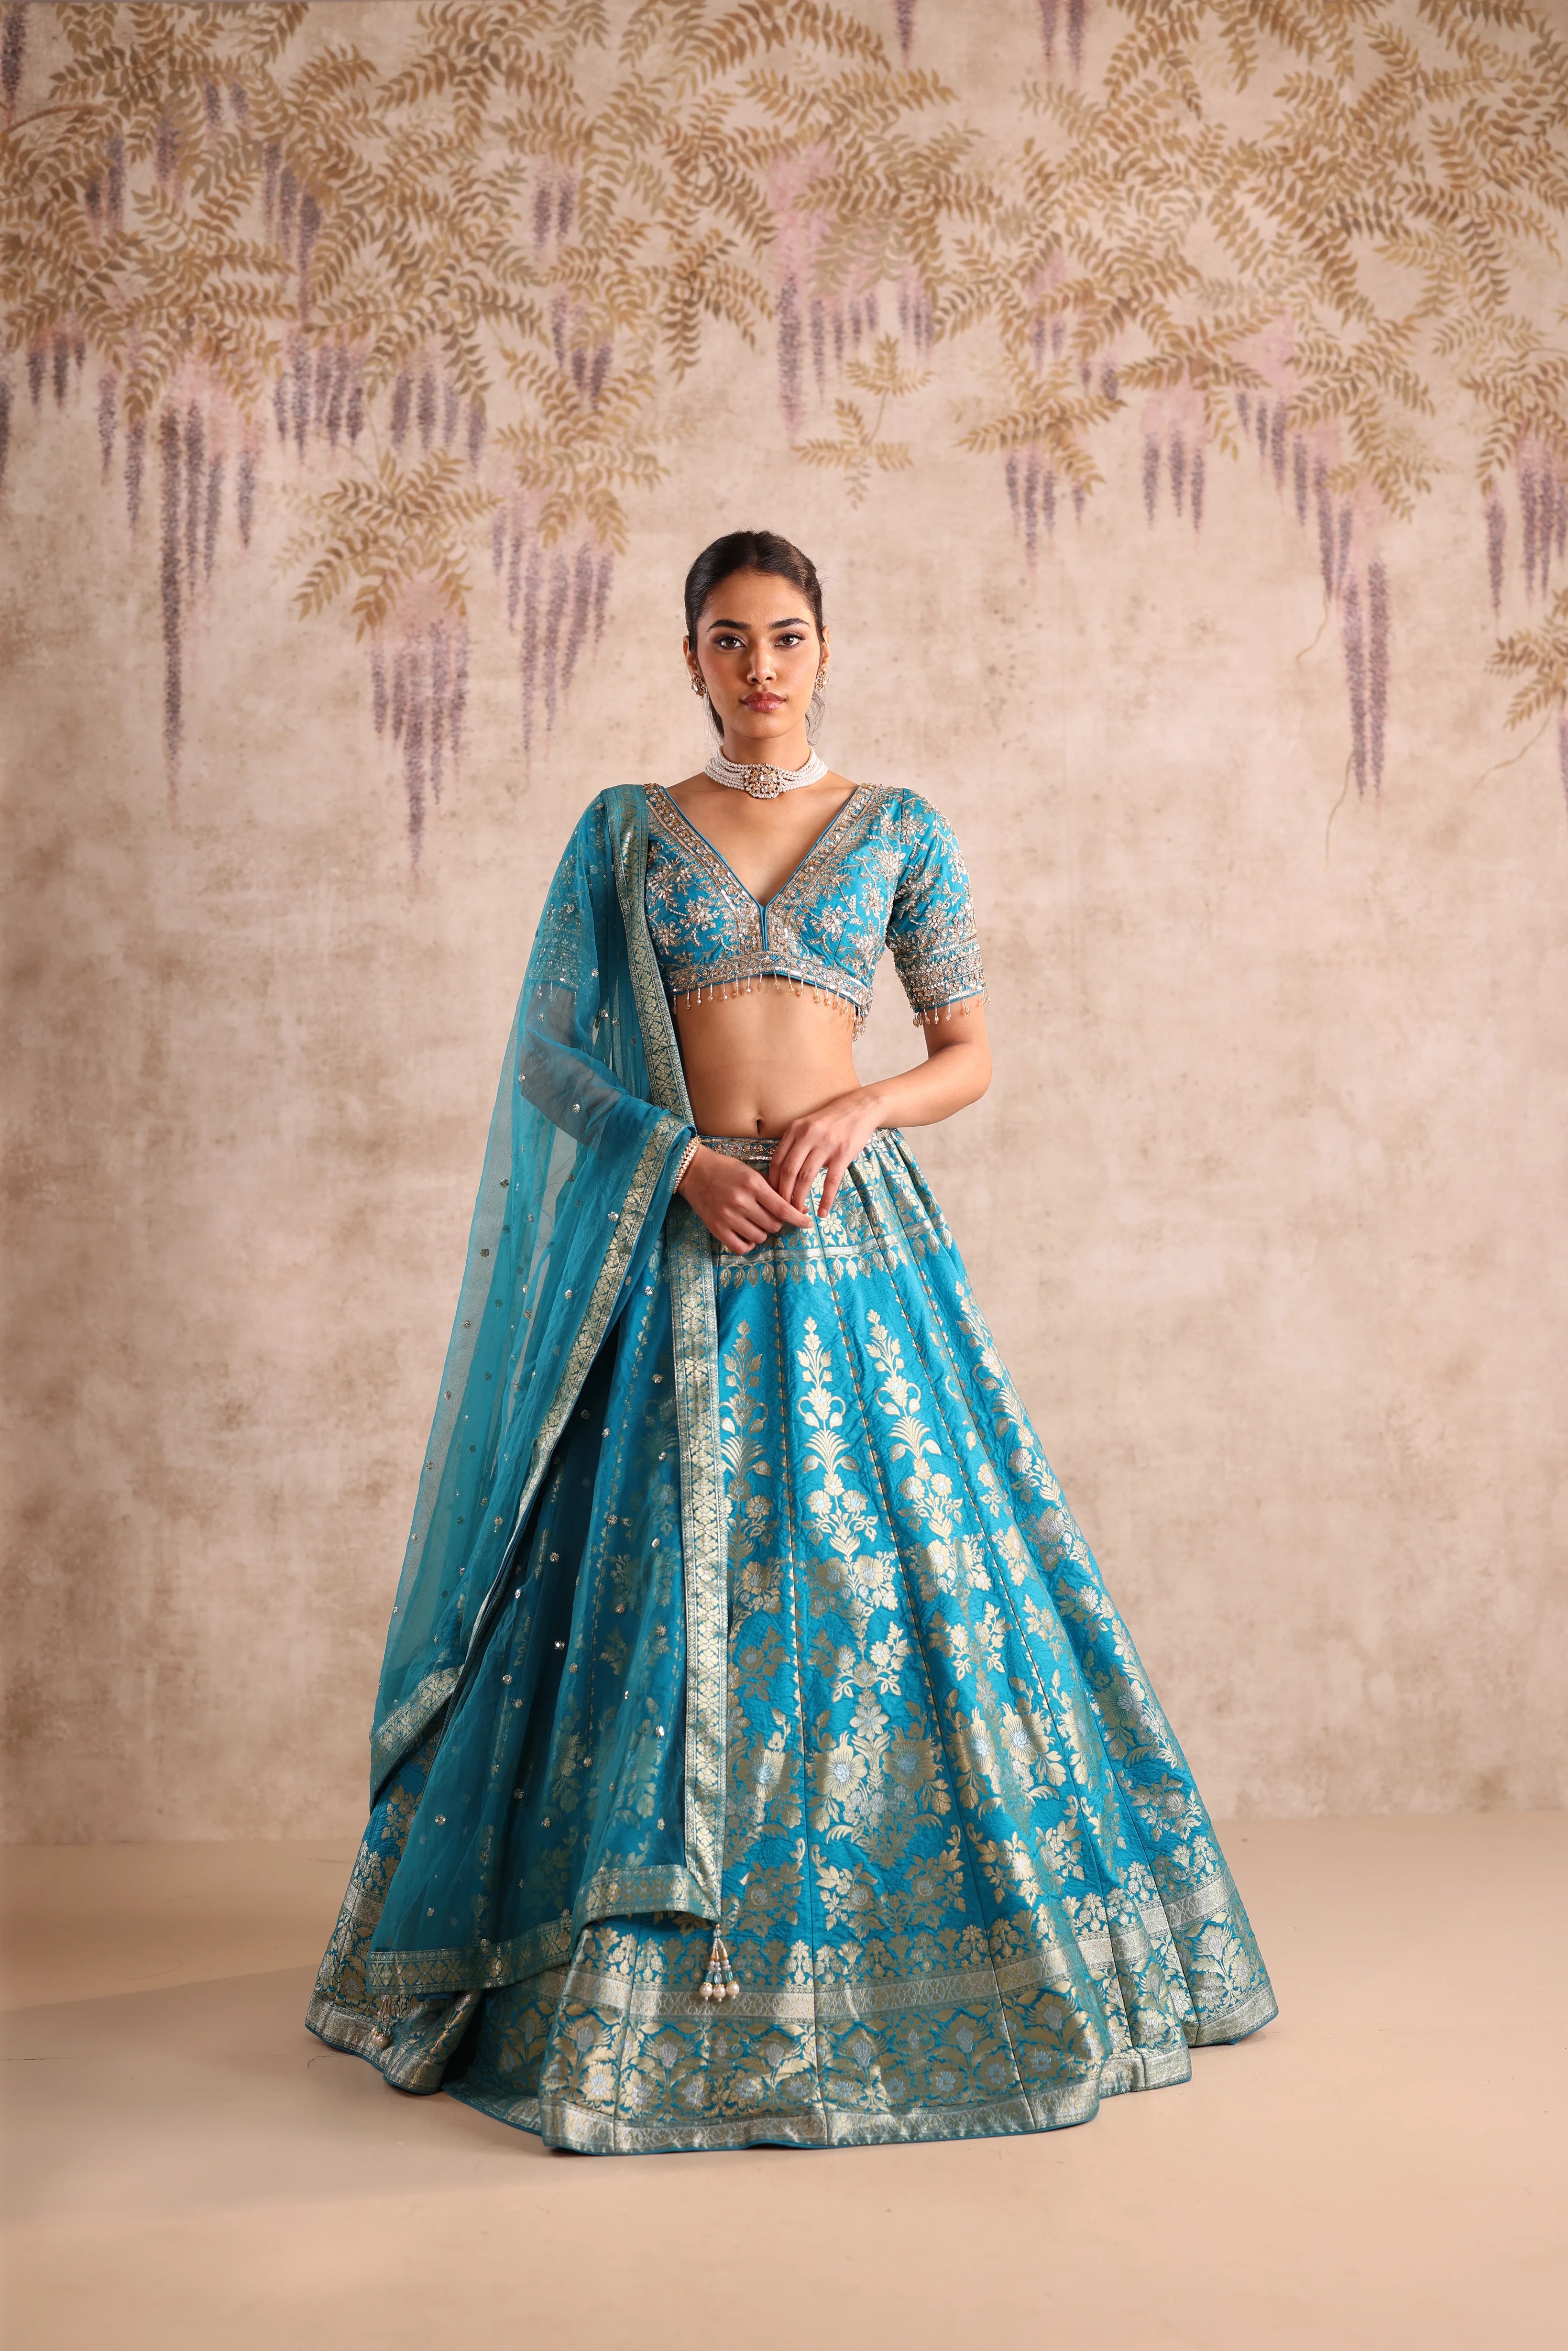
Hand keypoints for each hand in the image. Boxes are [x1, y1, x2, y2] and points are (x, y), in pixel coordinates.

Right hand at [676, 1144, 812, 1254]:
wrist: (694, 1171)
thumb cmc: (727, 1170)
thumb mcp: (752, 1173)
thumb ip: (773, 1190)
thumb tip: (798, 1210)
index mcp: (752, 1185)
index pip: (783, 1209)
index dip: (799, 1219)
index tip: (807, 1223)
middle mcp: (741, 1202)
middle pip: (773, 1225)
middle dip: (777, 1222)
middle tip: (769, 1215)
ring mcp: (727, 1217)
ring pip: (760, 1237)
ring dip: (762, 1232)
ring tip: (755, 1221)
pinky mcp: (716, 1228)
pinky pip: (741, 1247)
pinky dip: (748, 1243)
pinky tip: (746, 1234)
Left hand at [766, 1088, 883, 1217]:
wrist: (860, 1108)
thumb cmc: (832, 1120)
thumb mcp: (807, 1125)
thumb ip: (794, 1144)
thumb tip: (782, 1173)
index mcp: (795, 1130)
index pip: (776, 1161)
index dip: (772, 1183)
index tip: (773, 1197)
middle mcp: (807, 1136)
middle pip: (788, 1171)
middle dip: (783, 1195)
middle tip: (784, 1210)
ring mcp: (825, 1144)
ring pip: (805, 1177)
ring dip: (799, 1199)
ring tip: (799, 1213)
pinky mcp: (843, 1153)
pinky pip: (831, 1181)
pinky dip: (825, 1199)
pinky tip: (822, 1212)